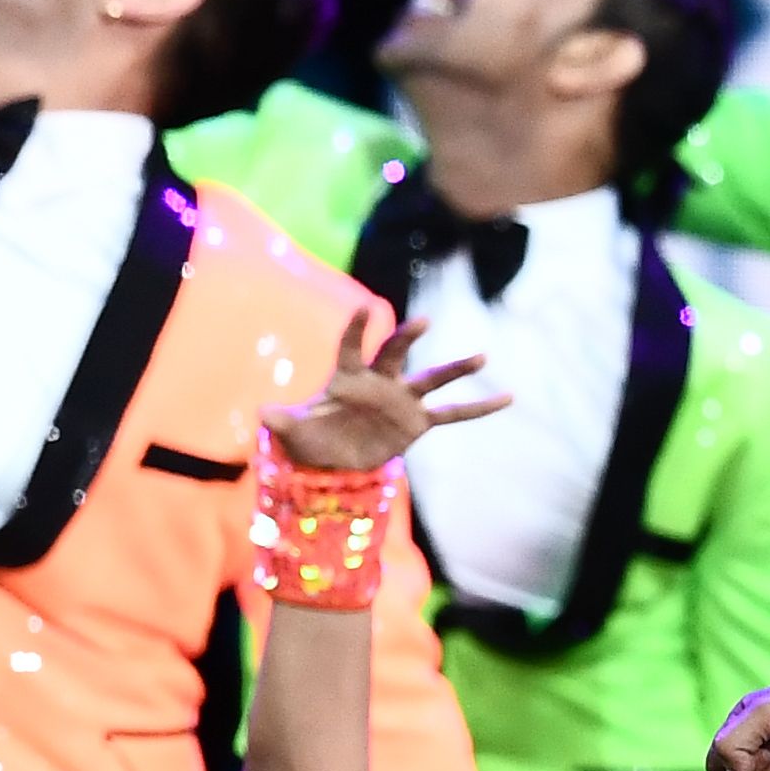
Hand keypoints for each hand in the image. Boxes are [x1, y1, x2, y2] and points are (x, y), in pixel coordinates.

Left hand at [270, 307, 507, 474]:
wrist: (334, 461)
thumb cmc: (311, 439)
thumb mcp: (293, 432)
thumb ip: (282, 421)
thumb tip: (262, 413)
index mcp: (347, 377)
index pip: (351, 346)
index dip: (356, 328)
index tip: (364, 309)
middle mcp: (379, 382)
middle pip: (395, 354)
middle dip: (407, 338)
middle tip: (423, 322)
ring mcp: (402, 401)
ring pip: (432, 379)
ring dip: (455, 368)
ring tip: (482, 356)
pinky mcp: (418, 422)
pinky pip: (453, 414)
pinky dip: (479, 408)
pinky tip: (507, 398)